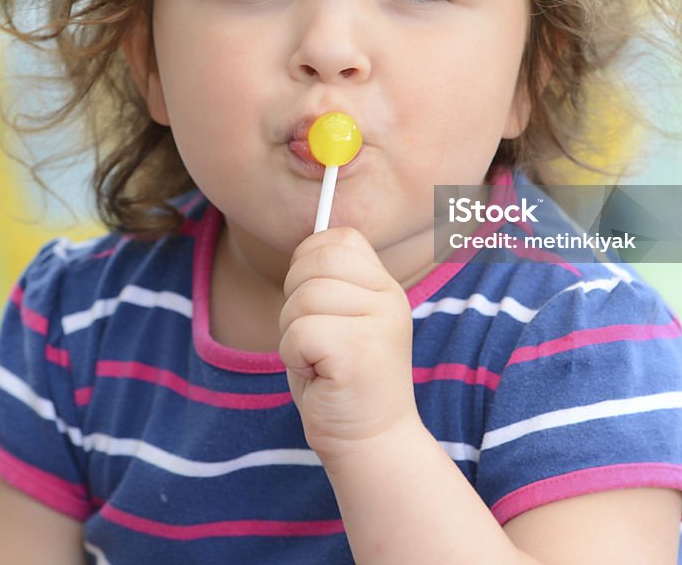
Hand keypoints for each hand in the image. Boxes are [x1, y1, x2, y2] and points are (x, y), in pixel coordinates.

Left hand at [279, 227, 419, 463]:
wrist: (370, 443)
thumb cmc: (340, 380)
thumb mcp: (339, 319)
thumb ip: (327, 281)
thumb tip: (306, 244)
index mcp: (385, 285)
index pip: (339, 238)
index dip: (308, 260)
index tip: (310, 299)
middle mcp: (389, 298)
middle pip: (316, 261)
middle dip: (294, 297)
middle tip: (311, 337)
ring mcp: (379, 322)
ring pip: (303, 298)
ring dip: (292, 333)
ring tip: (317, 360)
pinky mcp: (359, 350)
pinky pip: (300, 332)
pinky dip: (293, 357)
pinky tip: (317, 375)